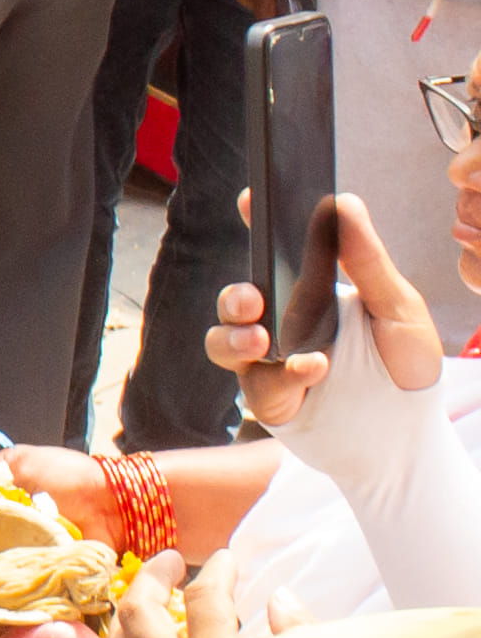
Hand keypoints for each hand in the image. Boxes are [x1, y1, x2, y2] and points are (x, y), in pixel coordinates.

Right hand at [214, 193, 447, 428]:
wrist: (413, 438)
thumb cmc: (408, 370)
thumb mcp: (399, 308)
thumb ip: (368, 261)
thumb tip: (344, 203)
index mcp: (311, 296)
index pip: (275, 255)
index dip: (257, 225)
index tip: (251, 199)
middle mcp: (284, 326)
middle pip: (236, 300)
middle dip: (232, 296)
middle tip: (250, 298)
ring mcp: (272, 364)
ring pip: (223, 341)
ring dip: (232, 336)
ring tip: (260, 341)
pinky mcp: (270, 399)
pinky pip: (253, 383)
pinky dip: (279, 374)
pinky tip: (312, 370)